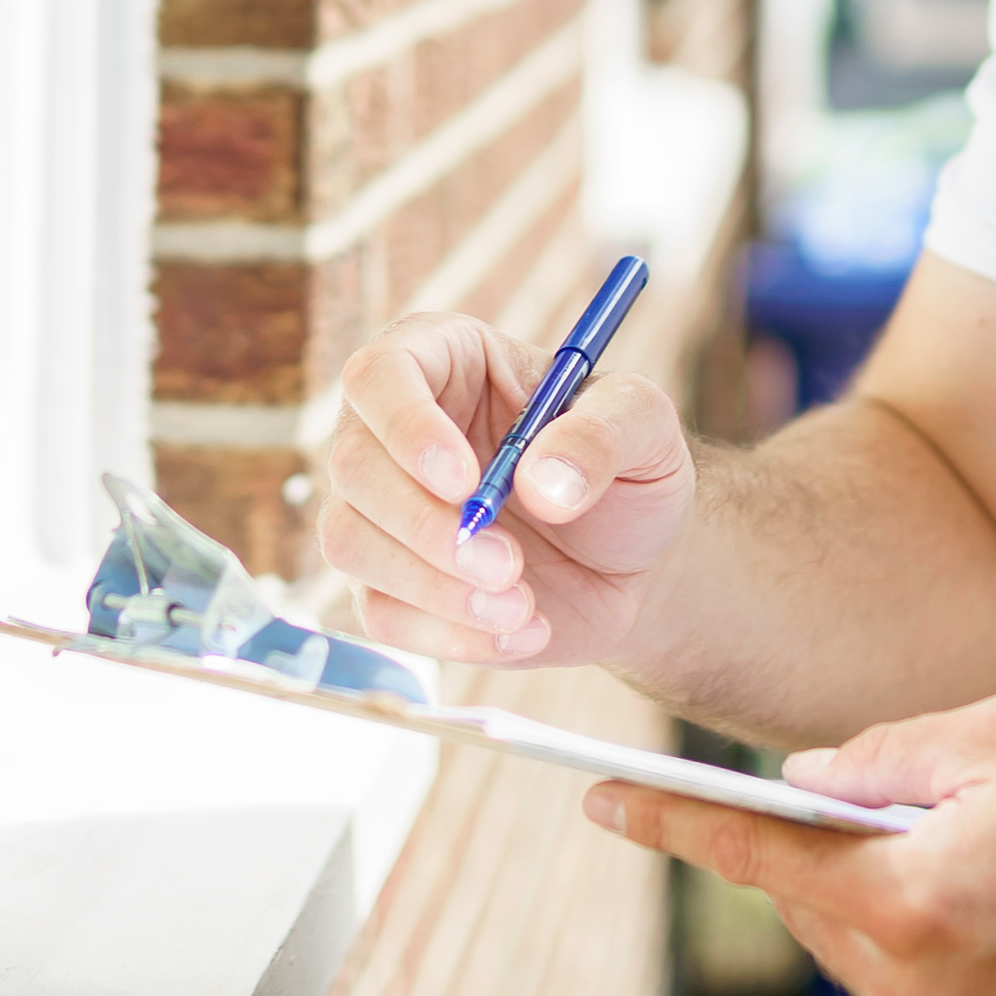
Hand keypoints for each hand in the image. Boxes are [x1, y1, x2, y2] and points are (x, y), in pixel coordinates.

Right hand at [320, 308, 697, 666]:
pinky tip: (521, 630)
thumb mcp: (646, 429)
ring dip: (433, 587)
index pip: (379, 373)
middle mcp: (393, 430)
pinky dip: (448, 634)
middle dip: (428, 526)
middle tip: (508, 565)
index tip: (464, 481)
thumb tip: (540, 482)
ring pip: (349, 542)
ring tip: (522, 606)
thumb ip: (604, 435)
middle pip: (353, 465)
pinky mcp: (388, 583)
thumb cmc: (628, 472)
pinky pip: (378, 614)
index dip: (407, 427)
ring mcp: (381, 510)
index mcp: (444, 360)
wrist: (632, 564)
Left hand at [583, 695, 995, 995]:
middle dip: (823, 839)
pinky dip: (911, 936)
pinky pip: (895, 986)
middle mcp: (910, 993)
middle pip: (805, 900)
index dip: (671, 820)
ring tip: (969, 847)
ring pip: (849, 944)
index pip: (757, 852)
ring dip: (872, 890)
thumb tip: (804, 782)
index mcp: (911, 902)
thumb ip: (882, 756)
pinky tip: (989, 903)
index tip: (597, 796)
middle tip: (894, 791)